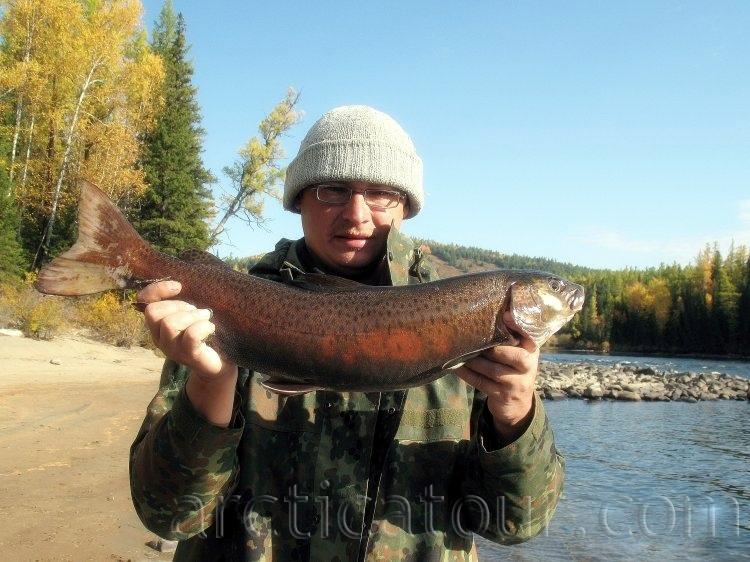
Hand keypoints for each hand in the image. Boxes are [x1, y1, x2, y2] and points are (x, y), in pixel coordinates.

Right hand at [137, 280, 237, 426]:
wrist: (220, 363)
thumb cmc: (206, 333)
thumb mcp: (192, 312)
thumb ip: (184, 298)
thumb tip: (183, 275)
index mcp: (158, 325)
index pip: (144, 302)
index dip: (157, 289)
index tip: (179, 286)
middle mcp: (160, 338)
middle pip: (154, 312)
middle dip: (178, 305)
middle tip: (197, 312)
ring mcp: (173, 349)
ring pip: (170, 324)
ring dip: (192, 316)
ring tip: (205, 319)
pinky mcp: (190, 356)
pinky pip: (191, 335)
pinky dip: (203, 327)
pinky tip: (211, 328)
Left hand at [454, 311, 538, 441]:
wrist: (517, 403)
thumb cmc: (513, 368)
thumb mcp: (518, 350)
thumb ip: (511, 333)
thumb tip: (498, 310)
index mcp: (532, 350)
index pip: (529, 336)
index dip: (518, 326)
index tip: (505, 316)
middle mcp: (529, 366)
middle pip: (511, 355)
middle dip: (489, 347)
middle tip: (469, 337)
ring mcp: (517, 383)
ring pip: (493, 369)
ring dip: (474, 360)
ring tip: (459, 351)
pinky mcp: (503, 395)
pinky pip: (481, 382)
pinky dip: (467, 374)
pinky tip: (456, 367)